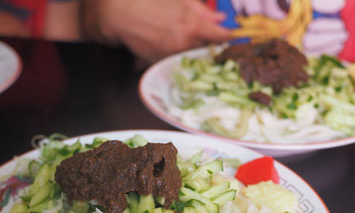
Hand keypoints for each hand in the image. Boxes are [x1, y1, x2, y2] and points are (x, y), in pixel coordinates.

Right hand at [83, 0, 231, 61]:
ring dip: (196, 55)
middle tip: (214, 44)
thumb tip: (220, 18)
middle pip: (209, 52)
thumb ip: (203, 10)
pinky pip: (177, 63)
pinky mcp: (161, 63)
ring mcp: (173, 56)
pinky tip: (174, 48)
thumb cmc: (149, 1)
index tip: (235, 39)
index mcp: (193, 25)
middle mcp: (185, 44)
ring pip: (193, 59)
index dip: (231, 38)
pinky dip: (179, 58)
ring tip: (190, 45)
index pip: (222, 37)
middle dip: (213, 48)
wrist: (119, 15)